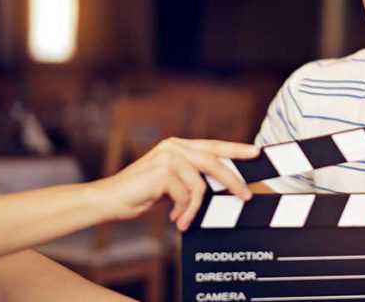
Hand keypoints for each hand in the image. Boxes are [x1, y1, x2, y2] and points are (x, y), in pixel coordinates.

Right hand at [91, 138, 258, 229]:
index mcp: (177, 146)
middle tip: (246, 195)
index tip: (255, 152)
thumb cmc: (140, 194)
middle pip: (214, 161)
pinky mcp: (162, 172)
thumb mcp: (171, 184)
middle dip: (233, 180)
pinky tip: (174, 218)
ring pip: (200, 184)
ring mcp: (168, 157)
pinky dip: (184, 212)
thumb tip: (218, 186)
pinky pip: (186, 196)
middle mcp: (174, 147)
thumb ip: (190, 179)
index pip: (213, 145)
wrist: (110, 200)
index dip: (235, 149)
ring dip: (194, 208)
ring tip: (184, 219)